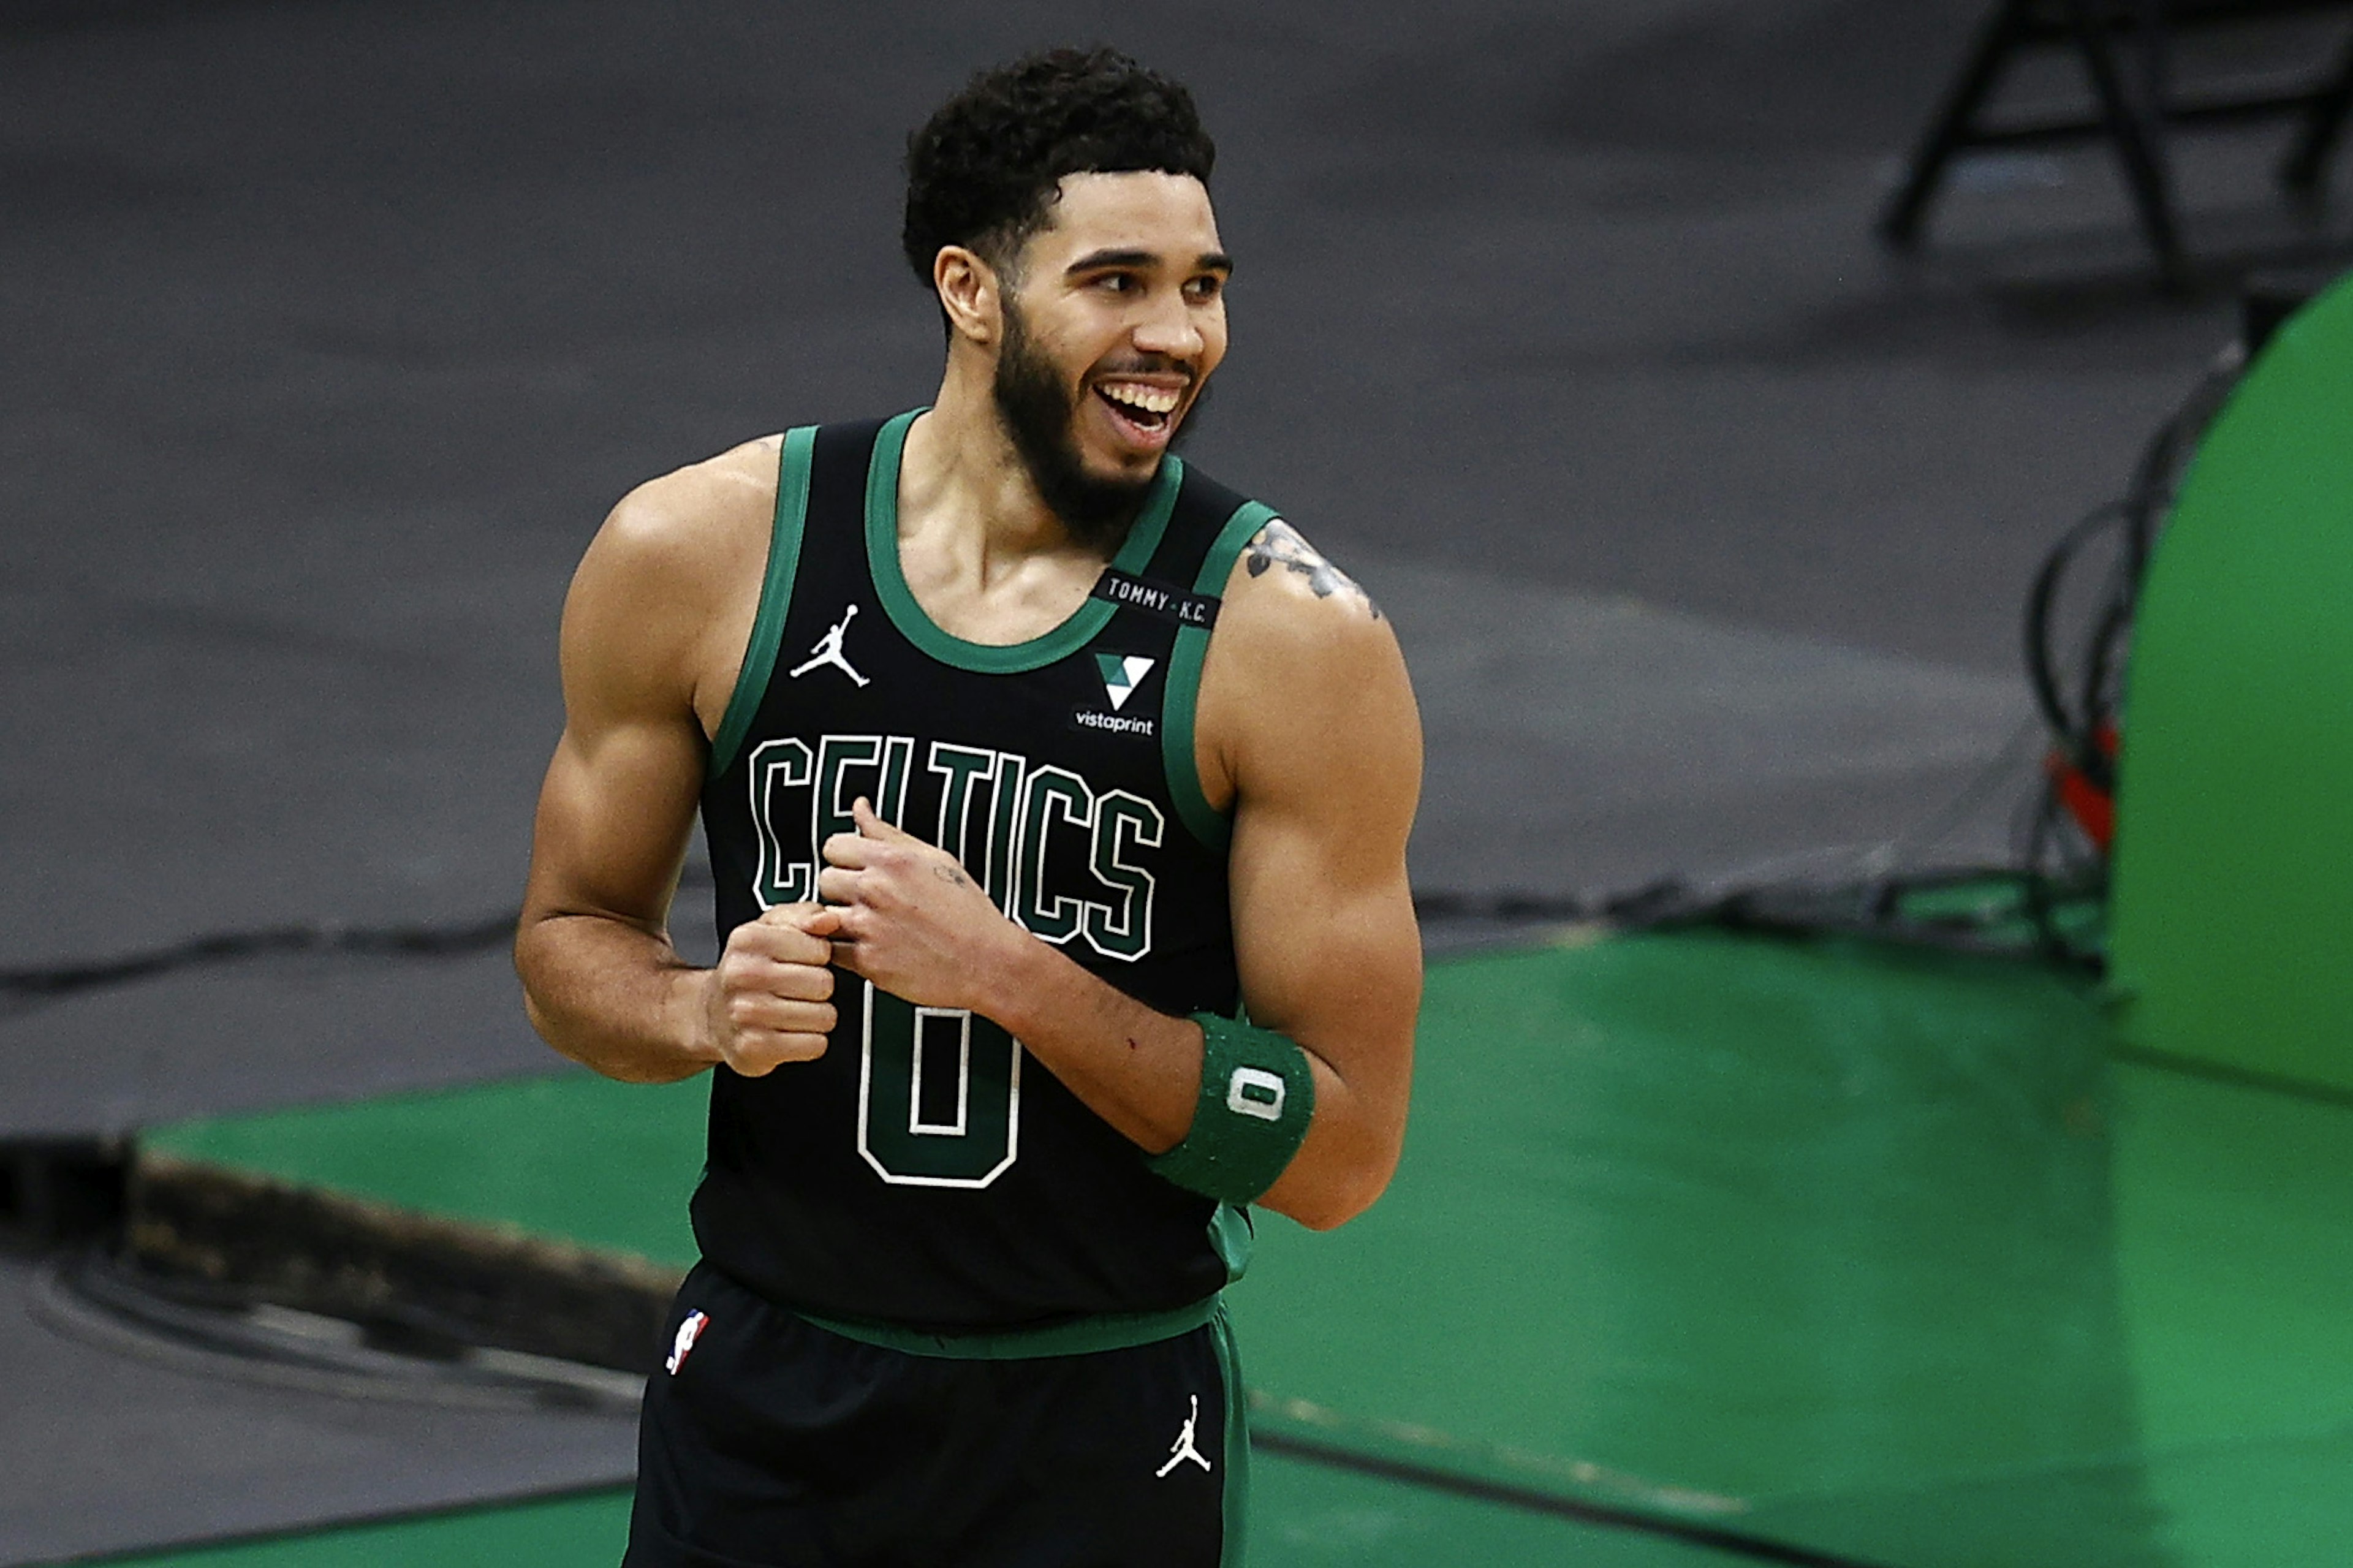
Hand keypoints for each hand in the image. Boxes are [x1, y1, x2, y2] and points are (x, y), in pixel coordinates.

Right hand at [702, 901, 840, 1075]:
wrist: (714, 1015)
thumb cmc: (749, 970)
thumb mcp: (771, 928)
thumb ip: (803, 915)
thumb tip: (828, 920)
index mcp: (750, 939)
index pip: (822, 950)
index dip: (818, 957)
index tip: (801, 961)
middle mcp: (744, 975)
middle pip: (824, 984)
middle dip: (818, 988)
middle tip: (796, 989)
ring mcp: (747, 1014)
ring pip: (824, 1016)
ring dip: (816, 1016)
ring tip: (792, 1010)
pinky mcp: (755, 1049)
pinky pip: (816, 1045)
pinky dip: (809, 1042)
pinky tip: (789, 1032)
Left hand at [819, 798, 1024, 1012]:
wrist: (987, 961)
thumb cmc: (966, 910)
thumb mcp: (933, 858)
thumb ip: (887, 832)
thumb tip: (859, 807)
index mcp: (891, 859)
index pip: (833, 846)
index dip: (845, 858)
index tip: (858, 869)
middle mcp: (875, 890)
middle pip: (825, 880)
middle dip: (842, 889)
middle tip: (870, 900)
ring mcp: (868, 927)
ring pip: (826, 915)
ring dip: (843, 920)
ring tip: (874, 926)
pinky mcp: (867, 961)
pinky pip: (833, 950)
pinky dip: (847, 950)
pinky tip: (875, 946)